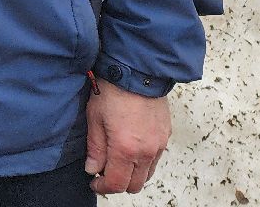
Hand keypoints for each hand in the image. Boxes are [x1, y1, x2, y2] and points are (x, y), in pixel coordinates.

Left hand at [85, 78, 170, 194]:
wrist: (137, 71)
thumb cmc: (114, 91)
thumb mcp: (95, 119)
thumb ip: (95, 149)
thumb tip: (93, 169)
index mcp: (126, 149)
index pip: (117, 184)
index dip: (103, 187)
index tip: (95, 182)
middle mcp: (146, 151)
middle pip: (135, 185)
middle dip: (118, 183)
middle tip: (104, 172)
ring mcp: (159, 144)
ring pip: (147, 174)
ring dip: (133, 174)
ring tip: (118, 160)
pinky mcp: (165, 136)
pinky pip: (156, 160)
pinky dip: (144, 162)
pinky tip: (131, 149)